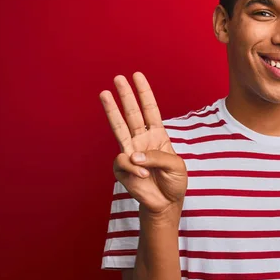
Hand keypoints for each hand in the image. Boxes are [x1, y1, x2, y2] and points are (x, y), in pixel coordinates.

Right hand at [99, 72, 186, 214]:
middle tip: (118, 77)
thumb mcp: (176, 166)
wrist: (166, 204)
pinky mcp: (122, 168)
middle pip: (132, 114)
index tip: (138, 76)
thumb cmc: (174, 182)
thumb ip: (158, 157)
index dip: (145, 93)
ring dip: (112, 110)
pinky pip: (124, 161)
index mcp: (158, 135)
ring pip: (118, 127)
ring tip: (104, 93)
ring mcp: (130, 152)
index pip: (150, 110)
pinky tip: (143, 175)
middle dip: (126, 95)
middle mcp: (142, 140)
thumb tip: (133, 154)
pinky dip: (135, 168)